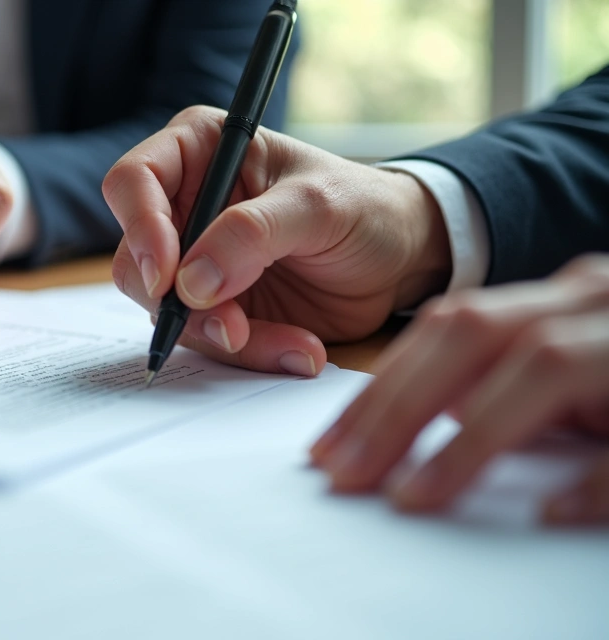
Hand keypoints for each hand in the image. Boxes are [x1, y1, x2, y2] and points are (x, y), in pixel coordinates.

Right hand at [104, 106, 452, 375]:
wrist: (401, 258)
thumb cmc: (364, 206)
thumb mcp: (318, 205)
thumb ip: (252, 233)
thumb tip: (190, 281)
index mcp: (197, 152)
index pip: (133, 181)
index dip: (140, 227)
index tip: (167, 275)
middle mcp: (184, 205)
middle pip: (137, 257)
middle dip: (179, 301)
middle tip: (231, 324)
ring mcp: (194, 261)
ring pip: (165, 309)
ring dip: (223, 335)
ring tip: (291, 342)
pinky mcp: (214, 306)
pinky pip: (206, 339)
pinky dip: (250, 352)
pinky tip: (299, 349)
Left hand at [311, 254, 608, 523]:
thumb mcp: (570, 364)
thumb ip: (502, 377)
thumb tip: (426, 411)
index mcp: (559, 297)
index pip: (446, 329)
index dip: (378, 388)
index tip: (326, 449)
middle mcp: (593, 301)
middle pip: (474, 335)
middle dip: (398, 407)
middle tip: (344, 476)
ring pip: (545, 364)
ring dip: (469, 437)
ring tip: (413, 497)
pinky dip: (592, 476)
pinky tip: (550, 511)